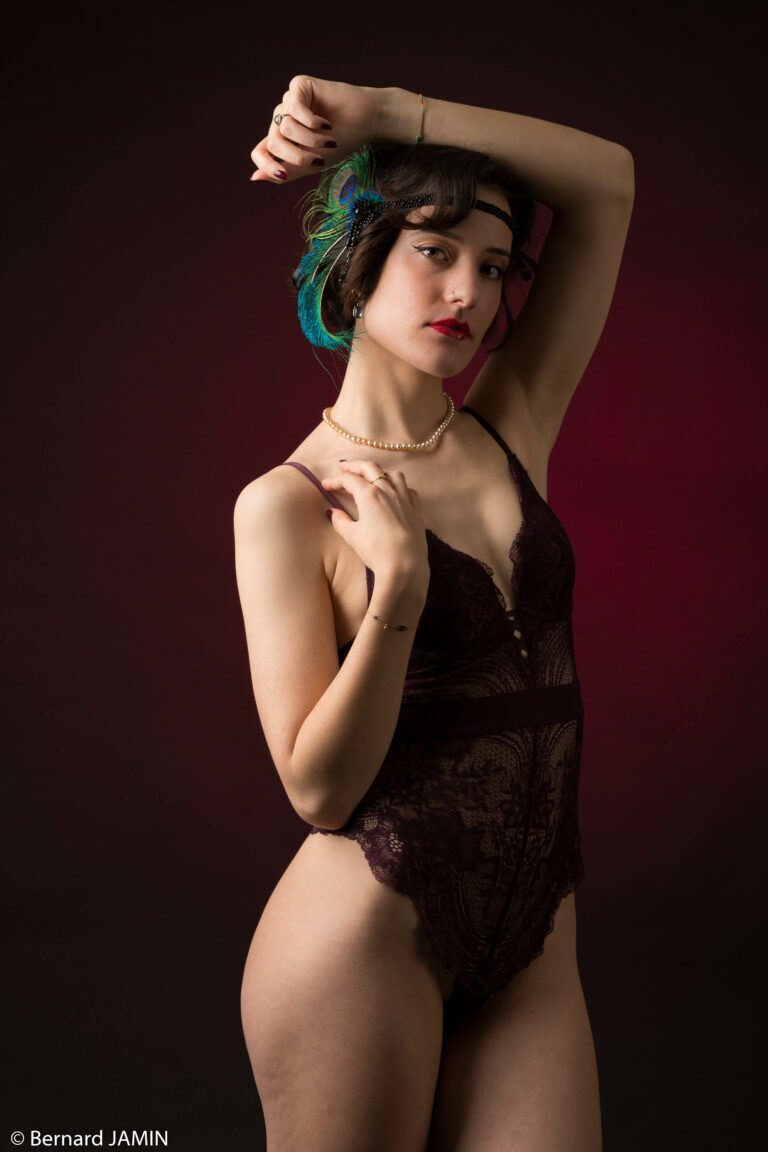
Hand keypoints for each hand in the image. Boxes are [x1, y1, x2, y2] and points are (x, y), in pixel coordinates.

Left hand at [250, 75, 384, 183]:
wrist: (367, 122)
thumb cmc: (343, 142)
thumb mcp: (312, 164)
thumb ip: (286, 171)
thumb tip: (255, 178)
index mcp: (284, 140)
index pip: (260, 152)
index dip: (266, 165)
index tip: (283, 174)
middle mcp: (283, 119)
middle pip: (273, 143)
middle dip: (297, 156)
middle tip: (320, 159)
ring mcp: (289, 102)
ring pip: (284, 127)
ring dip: (310, 139)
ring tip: (329, 139)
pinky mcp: (299, 86)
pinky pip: (293, 107)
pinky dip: (311, 121)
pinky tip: (326, 123)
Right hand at [320, 459, 428, 592]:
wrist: (405, 566)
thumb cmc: (376, 551)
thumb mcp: (352, 536)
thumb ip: (340, 521)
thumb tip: (333, 513)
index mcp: (370, 495)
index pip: (349, 480)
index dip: (335, 481)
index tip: (325, 485)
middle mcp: (388, 492)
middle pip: (370, 468)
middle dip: (354, 465)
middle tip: (343, 466)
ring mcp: (405, 500)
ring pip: (393, 474)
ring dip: (380, 471)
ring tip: (371, 475)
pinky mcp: (416, 511)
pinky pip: (409, 490)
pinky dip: (399, 486)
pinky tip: (395, 491)